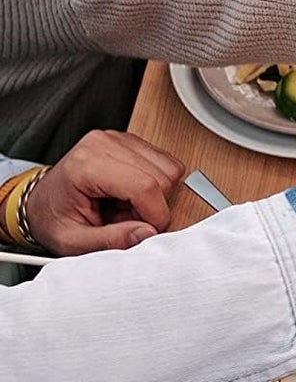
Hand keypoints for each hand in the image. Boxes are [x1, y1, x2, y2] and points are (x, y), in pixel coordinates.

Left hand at [24, 130, 181, 253]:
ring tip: (126, 205)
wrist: (41, 202)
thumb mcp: (73, 242)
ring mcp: (117, 139)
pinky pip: (166, 163)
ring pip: (169, 169)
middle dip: (153, 206)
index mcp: (85, 165)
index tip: (146, 231)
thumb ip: (111, 240)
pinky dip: (157, 184)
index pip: (145, 185)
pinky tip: (131, 193)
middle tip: (126, 218)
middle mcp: (102, 144)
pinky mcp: (129, 141)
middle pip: (162, 177)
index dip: (155, 215)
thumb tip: (148, 233)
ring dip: (156, 195)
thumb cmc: (54, 219)